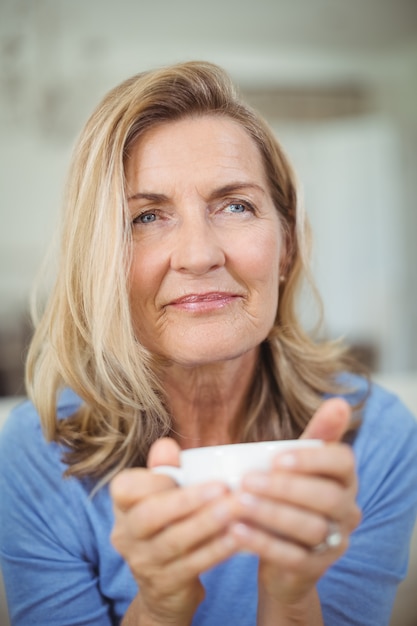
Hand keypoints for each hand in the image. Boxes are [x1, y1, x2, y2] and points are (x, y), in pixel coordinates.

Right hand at [110, 438, 238, 624]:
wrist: (164, 588)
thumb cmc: (168, 524)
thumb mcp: (161, 496)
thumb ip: (163, 469)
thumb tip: (166, 444)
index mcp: (123, 506)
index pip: (126, 489)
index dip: (154, 480)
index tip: (184, 472)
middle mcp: (126, 535)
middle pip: (148, 516)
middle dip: (187, 500)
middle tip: (223, 486)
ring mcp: (143, 563)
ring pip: (175, 541)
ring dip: (209, 522)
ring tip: (237, 507)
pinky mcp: (166, 586)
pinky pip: (193, 564)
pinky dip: (217, 549)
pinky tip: (238, 535)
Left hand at [231, 398, 361, 614]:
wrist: (283, 554)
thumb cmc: (290, 495)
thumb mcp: (299, 464)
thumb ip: (315, 436)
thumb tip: (340, 400)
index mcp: (345, 478)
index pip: (343, 462)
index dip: (312, 459)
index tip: (276, 458)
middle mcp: (348, 509)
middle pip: (326, 497)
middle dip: (285, 487)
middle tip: (247, 480)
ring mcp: (335, 541)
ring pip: (311, 528)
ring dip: (272, 513)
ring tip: (238, 503)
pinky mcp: (316, 569)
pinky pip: (293, 558)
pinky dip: (263, 544)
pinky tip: (236, 531)